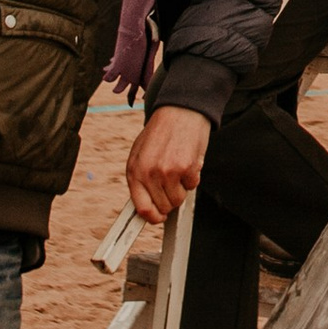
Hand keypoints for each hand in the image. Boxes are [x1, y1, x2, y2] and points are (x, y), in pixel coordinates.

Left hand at [125, 101, 209, 224]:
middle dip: (170, 199)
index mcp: (134, 171)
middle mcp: (150, 174)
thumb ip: (140, 180)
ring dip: (182, 188)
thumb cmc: (160, 132)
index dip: (153, 218)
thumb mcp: (140, 154)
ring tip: (178, 168)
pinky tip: (187, 161)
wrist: (180, 110)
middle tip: (172, 183)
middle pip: (164, 207)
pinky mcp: (187, 168)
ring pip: (179, 199)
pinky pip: (193, 186)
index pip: (142, 208)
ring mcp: (169, 172)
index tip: (159, 217)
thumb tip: (145, 206)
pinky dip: (193, 177)